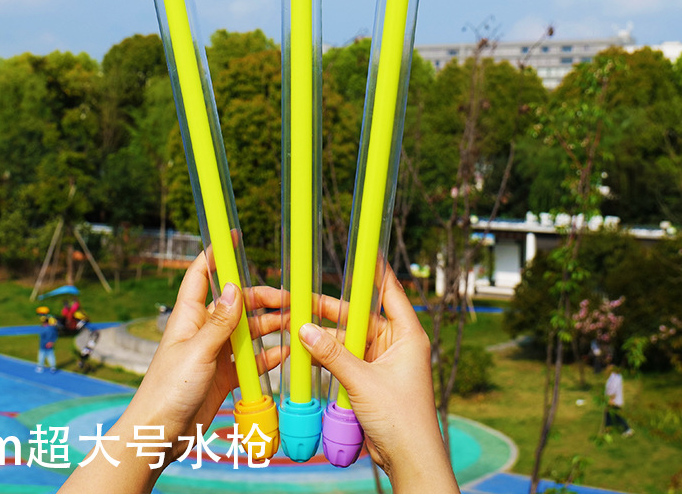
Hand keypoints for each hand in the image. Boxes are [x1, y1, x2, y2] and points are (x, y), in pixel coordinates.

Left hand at [58, 252, 281, 493]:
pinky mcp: (224, 375)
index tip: (233, 236)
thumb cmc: (167, 390)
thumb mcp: (197, 352)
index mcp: (188, 316)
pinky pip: (251, 359)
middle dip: (261, 298)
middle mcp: (202, 329)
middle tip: (288, 299)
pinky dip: (268, 355)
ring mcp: (214, 352)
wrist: (158, 436)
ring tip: (294, 323)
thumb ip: (219, 322)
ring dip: (270, 325)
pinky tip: (286, 353)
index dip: (215, 254)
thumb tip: (234, 288)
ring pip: (247, 330)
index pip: (200, 274)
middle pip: (235, 303)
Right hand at [300, 268, 458, 493]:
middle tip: (306, 296)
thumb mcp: (362, 382)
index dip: (376, 270)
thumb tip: (304, 329)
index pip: (391, 291)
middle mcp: (397, 343)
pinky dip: (330, 355)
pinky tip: (308, 350)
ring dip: (328, 335)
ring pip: (351, 338)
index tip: (363, 249)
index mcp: (408, 335)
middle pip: (361, 316)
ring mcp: (384, 361)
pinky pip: (348, 358)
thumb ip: (332, 354)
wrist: (410, 460)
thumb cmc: (402, 419)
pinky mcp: (372, 378)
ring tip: (299, 323)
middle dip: (334, 309)